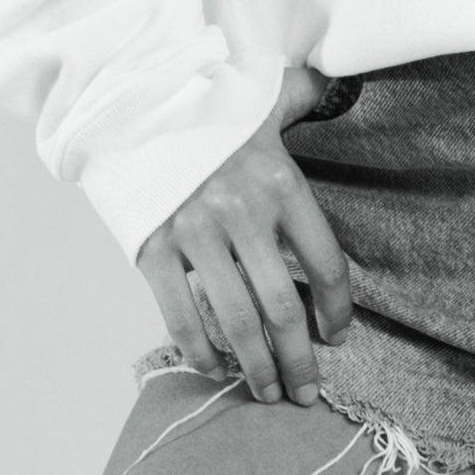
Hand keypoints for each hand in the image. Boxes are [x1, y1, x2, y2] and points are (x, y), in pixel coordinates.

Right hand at [138, 68, 356, 403]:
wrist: (128, 102)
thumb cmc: (207, 106)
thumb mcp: (265, 95)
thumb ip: (308, 95)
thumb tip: (346, 81)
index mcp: (282, 184)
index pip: (326, 263)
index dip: (337, 310)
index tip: (337, 337)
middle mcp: (242, 214)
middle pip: (283, 306)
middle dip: (299, 358)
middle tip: (307, 391)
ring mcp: (194, 235)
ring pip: (237, 320)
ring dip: (257, 366)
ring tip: (270, 392)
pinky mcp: (152, 250)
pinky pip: (182, 316)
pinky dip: (202, 352)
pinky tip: (217, 370)